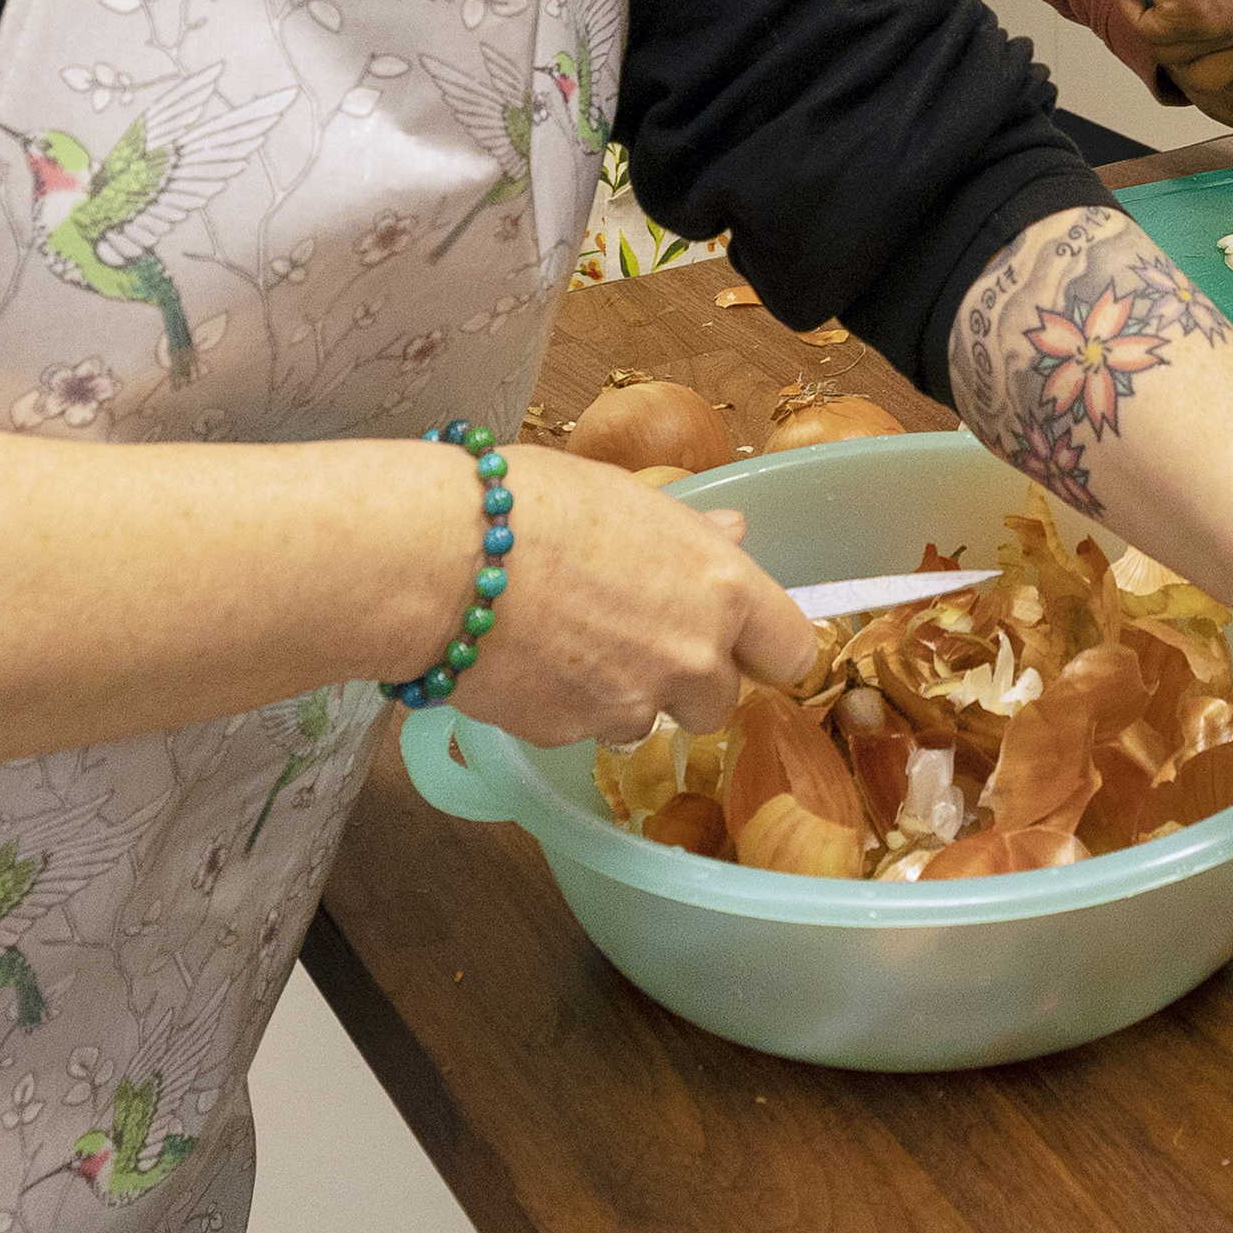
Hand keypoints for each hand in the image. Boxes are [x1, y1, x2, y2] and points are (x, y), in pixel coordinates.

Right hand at [445, 448, 819, 745]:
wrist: (439, 560)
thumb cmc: (533, 505)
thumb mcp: (627, 497)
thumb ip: (690, 534)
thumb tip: (732, 534)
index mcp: (721, 588)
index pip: (792, 650)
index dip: (770, 649)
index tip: (750, 643)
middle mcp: (690, 657)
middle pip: (721, 700)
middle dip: (689, 679)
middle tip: (640, 635)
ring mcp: (631, 704)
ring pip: (651, 720)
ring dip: (627, 696)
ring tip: (572, 642)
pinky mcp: (569, 735)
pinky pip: (586, 730)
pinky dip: (568, 707)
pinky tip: (530, 660)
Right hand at [1118, 0, 1232, 78]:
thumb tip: (1225, 76)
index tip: (1229, 78)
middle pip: (1213, 82)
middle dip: (1183, 56)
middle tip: (1175, 17)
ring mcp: (1226, 22)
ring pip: (1177, 62)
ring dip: (1157, 31)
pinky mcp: (1190, 17)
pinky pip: (1151, 40)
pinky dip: (1137, 14)